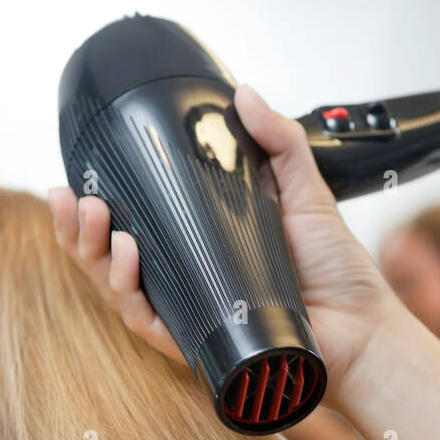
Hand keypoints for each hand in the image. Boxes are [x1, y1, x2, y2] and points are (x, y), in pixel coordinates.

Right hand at [48, 85, 396, 398]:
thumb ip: (277, 142)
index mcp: (199, 250)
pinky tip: (125, 258)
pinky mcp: (201, 345)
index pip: (132, 229)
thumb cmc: (337, 274)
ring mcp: (191, 315)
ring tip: (95, 220)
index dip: (94, 210)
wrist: (365, 328)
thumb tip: (243, 94)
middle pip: (109, 263)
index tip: (76, 179)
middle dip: (78, 232)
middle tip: (74, 199)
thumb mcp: (304, 193)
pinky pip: (149, 324)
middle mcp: (187, 284)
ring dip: (94, 256)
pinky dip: (128, 292)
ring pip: (119, 293)